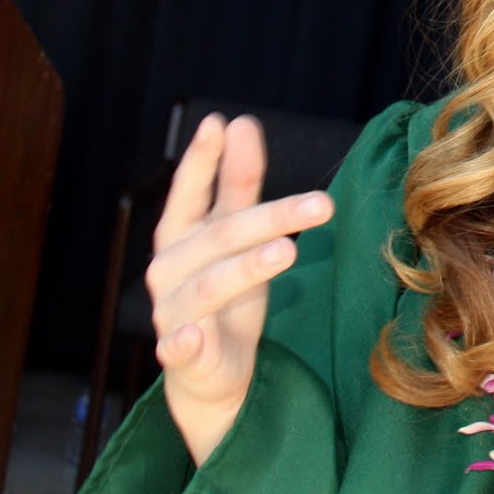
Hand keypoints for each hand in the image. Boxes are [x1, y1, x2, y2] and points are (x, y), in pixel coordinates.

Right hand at [146, 113, 333, 464]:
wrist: (207, 372)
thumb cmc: (225, 290)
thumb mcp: (238, 234)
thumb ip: (237, 182)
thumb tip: (241, 121)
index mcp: (181, 233)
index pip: (190, 190)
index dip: (203, 158)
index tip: (222, 123)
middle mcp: (170, 268)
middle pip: (223, 235)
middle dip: (273, 215)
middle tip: (323, 202)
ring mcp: (173, 313)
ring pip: (211, 285)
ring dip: (248, 267)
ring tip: (288, 249)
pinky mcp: (181, 357)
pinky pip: (181, 347)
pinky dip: (185, 342)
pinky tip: (195, 335)